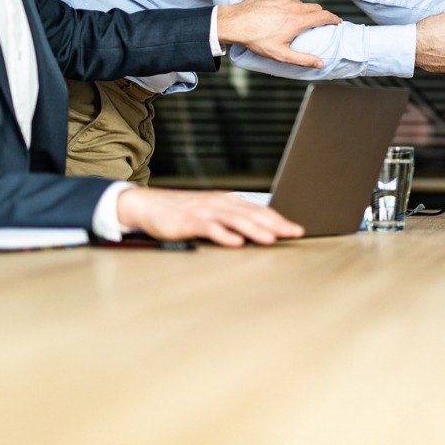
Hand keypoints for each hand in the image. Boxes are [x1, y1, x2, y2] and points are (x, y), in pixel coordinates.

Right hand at [115, 188, 304, 247]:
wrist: (148, 205)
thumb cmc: (182, 212)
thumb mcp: (211, 212)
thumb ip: (233, 219)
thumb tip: (259, 230)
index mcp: (228, 201)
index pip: (259, 210)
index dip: (279, 219)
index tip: (297, 229)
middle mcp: (220, 203)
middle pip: (253, 214)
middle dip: (276, 224)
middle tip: (294, 233)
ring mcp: (205, 211)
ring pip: (235, 220)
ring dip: (255, 229)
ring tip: (271, 239)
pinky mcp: (189, 222)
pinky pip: (209, 228)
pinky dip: (224, 235)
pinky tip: (236, 243)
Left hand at [216, 0, 340, 67]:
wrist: (235, 23)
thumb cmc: (256, 40)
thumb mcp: (280, 54)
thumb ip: (303, 59)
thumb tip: (320, 63)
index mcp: (298, 21)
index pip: (324, 16)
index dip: (334, 19)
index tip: (338, 21)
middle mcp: (294, 6)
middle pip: (315, 8)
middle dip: (318, 15)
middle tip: (315, 24)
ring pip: (300, 2)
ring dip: (300, 9)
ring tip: (291, 20)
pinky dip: (287, 3)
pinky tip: (278, 11)